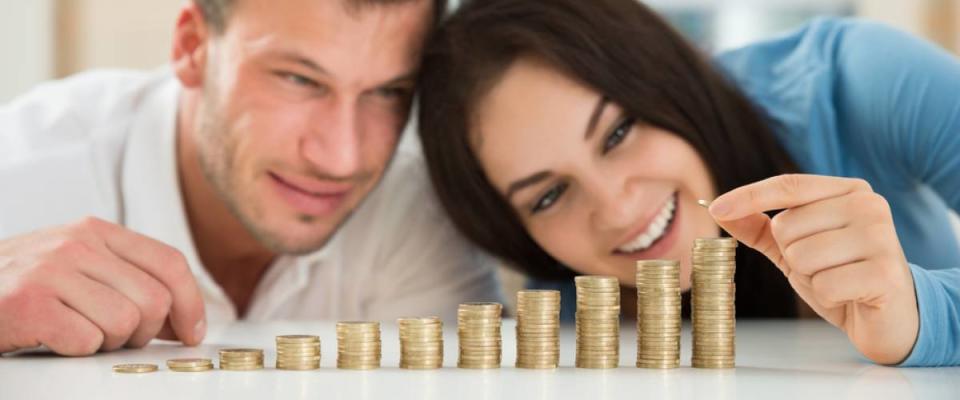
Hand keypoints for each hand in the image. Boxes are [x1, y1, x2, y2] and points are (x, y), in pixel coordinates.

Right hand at [0, 217, 205, 355]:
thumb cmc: (22, 286)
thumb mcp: (77, 267)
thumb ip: (128, 281)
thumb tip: (184, 319)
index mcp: (96, 231)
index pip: (169, 262)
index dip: (191, 302)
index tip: (193, 330)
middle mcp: (76, 244)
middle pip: (154, 300)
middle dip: (145, 332)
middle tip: (118, 338)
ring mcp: (51, 272)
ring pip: (125, 323)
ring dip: (109, 343)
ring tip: (79, 333)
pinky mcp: (29, 304)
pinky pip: (86, 341)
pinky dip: (77, 351)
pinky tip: (55, 339)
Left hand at [708, 174, 918, 363]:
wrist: (890, 317)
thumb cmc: (840, 275)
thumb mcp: (795, 248)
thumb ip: (760, 227)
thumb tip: (718, 208)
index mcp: (848, 191)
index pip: (788, 185)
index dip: (748, 196)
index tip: (715, 207)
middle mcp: (869, 205)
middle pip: (787, 225)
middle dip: (793, 254)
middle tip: (824, 266)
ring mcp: (881, 237)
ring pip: (802, 256)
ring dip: (811, 278)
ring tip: (838, 280)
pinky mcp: (885, 273)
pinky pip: (824, 284)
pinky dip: (828, 297)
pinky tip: (849, 295)